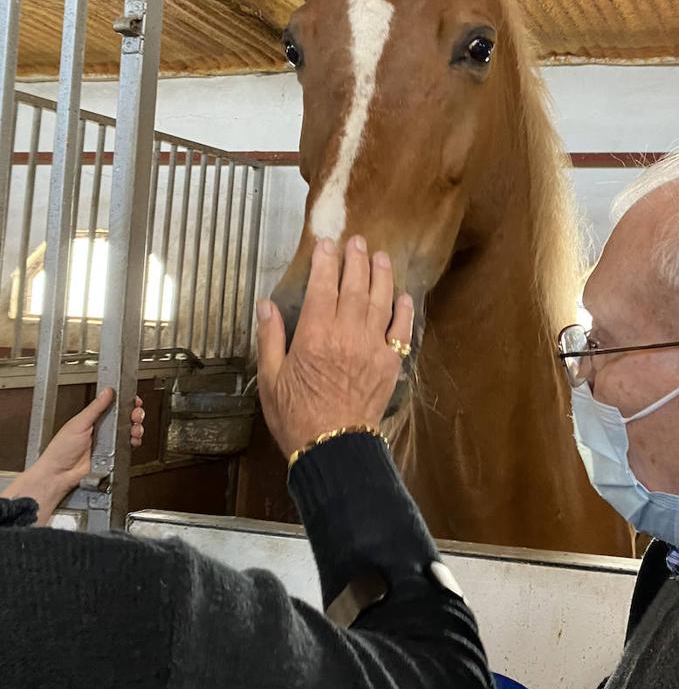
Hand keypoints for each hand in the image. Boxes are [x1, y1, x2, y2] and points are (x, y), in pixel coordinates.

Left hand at [9, 387, 145, 524]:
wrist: (60, 475)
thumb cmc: (60, 451)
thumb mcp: (78, 424)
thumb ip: (95, 407)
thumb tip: (107, 392)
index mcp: (93, 419)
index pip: (114, 405)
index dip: (125, 402)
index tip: (133, 400)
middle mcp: (103, 430)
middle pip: (126, 417)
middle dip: (135, 414)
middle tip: (135, 414)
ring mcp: (109, 443)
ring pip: (130, 431)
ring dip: (136, 428)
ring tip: (134, 429)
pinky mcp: (114, 455)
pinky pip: (129, 446)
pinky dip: (134, 443)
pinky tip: (132, 440)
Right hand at [256, 235, 413, 456]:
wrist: (334, 446)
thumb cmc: (296, 415)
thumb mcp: (270, 378)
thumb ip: (270, 338)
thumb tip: (265, 305)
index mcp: (315, 335)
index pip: (323, 286)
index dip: (326, 261)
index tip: (328, 243)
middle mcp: (347, 334)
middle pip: (355, 286)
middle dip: (356, 260)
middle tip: (358, 241)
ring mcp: (373, 346)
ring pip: (380, 301)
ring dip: (381, 275)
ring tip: (380, 257)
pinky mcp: (390, 362)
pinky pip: (401, 330)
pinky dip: (403, 310)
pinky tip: (402, 296)